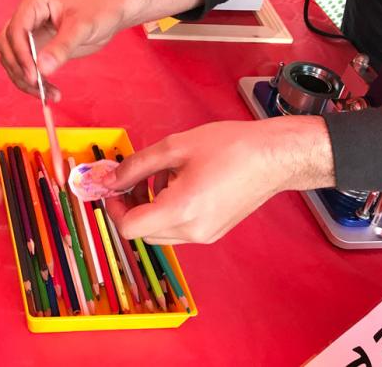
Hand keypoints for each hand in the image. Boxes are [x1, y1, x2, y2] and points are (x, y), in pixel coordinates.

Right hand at [0, 0, 128, 101]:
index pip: (15, 30)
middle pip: (8, 46)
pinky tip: (50, 91)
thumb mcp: (82, 27)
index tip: (34, 75)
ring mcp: (31, 30)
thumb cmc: (100, 8)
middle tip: (38, 86)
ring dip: (25, 79)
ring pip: (13, 59)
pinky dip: (34, 81)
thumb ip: (61, 47)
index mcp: (34, 1)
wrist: (112, 10)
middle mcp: (27, 15)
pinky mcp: (37, 45)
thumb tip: (42, 68)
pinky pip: (26, 66)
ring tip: (49, 93)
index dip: (21, 55)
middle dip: (20, 69)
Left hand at [102, 117, 335, 244]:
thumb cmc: (230, 147)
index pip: (129, 227)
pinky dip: (169, 211)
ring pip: (159, 232)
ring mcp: (205, 236)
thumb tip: (108, 179)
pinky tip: (181, 184)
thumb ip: (135, 166)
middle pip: (142, 232)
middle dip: (131, 206)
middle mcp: (192, 232)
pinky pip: (178, 230)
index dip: (113, 207)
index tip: (114, 187)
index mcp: (181, 211)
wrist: (274, 157)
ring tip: (163, 175)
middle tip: (136, 177)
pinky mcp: (214, 233)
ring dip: (150, 208)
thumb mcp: (174, 148)